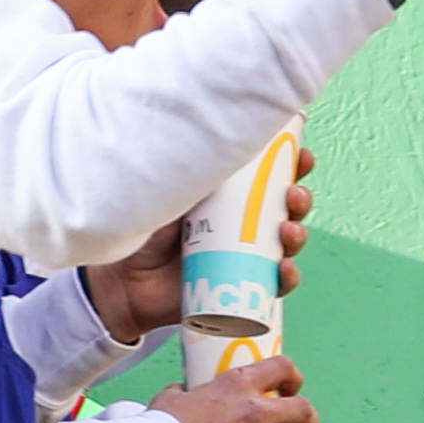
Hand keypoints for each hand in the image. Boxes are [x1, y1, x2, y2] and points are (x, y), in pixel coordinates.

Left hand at [85, 151, 314, 342]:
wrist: (122, 281)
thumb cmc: (142, 229)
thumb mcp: (166, 190)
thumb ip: (186, 166)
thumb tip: (209, 134)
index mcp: (228, 194)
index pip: (268, 175)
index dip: (292, 164)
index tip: (301, 156)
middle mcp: (241, 223)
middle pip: (285, 208)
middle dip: (299, 200)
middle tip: (293, 197)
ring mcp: (243, 256)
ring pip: (285, 245)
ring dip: (297, 236)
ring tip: (288, 232)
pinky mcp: (240, 288)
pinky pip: (273, 285)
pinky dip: (286, 278)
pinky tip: (284, 270)